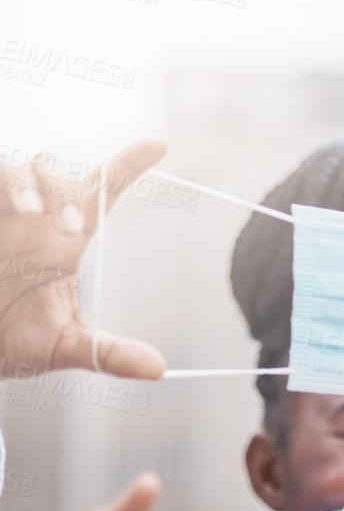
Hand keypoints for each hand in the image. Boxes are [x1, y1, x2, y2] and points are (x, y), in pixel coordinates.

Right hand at [0, 138, 169, 378]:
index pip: (101, 193)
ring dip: (32, 183)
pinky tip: (18, 208)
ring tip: (34, 213)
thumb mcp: (62, 348)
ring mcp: (0, 215)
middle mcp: (33, 221)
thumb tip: (158, 367)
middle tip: (73, 227)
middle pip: (59, 175)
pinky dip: (5, 183)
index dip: (129, 164)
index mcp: (63, 243)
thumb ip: (107, 353)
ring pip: (20, 167)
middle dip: (67, 190)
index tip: (159, 143)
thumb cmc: (11, 341)